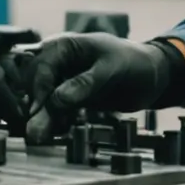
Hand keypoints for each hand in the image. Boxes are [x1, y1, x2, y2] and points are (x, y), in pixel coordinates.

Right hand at [24, 35, 172, 143]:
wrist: (152, 77)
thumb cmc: (135, 64)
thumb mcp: (112, 70)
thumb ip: (84, 85)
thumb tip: (55, 101)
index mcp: (64, 46)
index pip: (40, 68)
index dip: (38, 91)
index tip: (37, 112)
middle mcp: (57, 62)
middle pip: (32, 85)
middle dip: (34, 108)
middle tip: (35, 132)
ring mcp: (60, 81)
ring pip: (39, 101)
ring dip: (39, 118)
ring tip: (39, 138)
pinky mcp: (67, 98)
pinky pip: (50, 112)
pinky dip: (50, 122)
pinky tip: (54, 133)